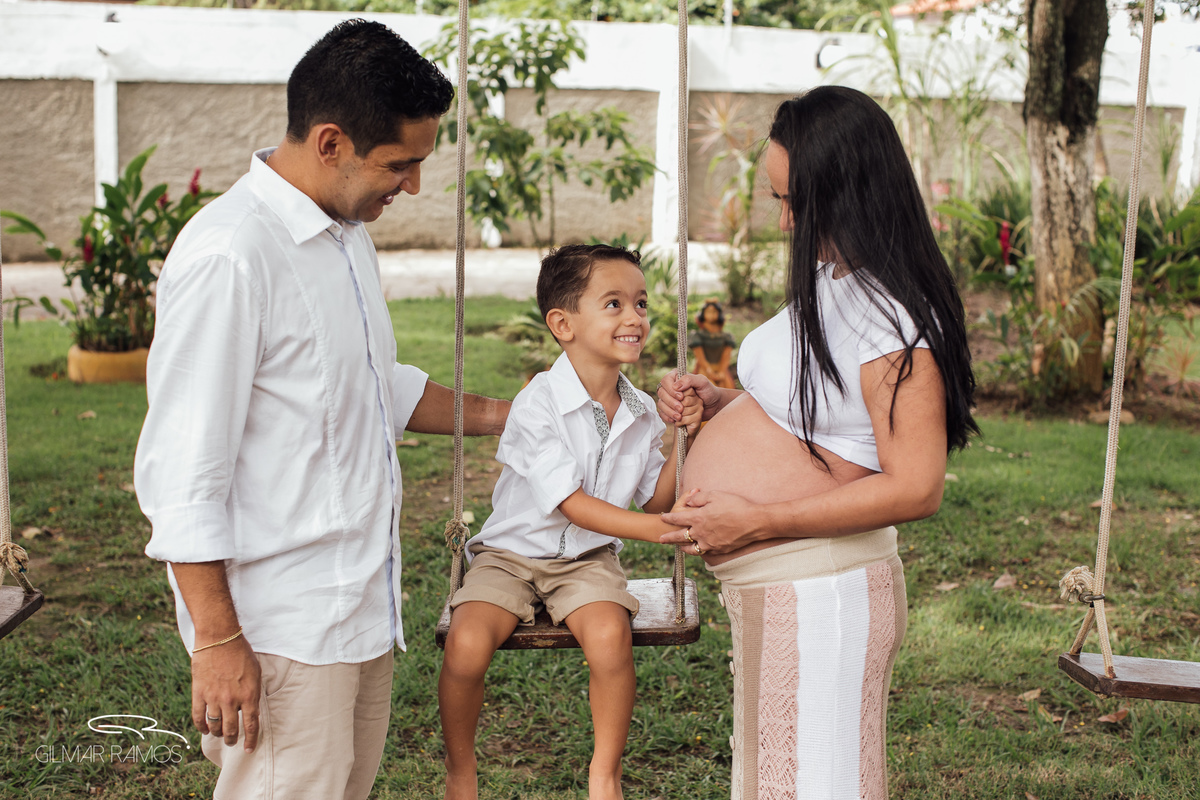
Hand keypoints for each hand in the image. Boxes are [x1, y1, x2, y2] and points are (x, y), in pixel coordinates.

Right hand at [191, 637, 261, 751]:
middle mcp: (232, 700)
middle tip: (232, 742)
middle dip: (232, 739)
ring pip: (214, 726)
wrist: (220, 638)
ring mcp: (214, 697)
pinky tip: (204, 729)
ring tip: (219, 735)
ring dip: (217, 734)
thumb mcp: (256, 673)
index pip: (251, 725)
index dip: (250, 740)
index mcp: (249, 695)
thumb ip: (253, 692)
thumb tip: (251, 708)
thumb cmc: (241, 653)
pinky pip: (198, 717)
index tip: (249, 748)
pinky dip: (201, 726)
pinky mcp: (199, 693)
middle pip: (231, 729)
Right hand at [656, 372, 718, 434]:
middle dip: (670, 402)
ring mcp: (669, 398)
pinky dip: (668, 417)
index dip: (671, 390)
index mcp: (676, 377)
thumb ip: (690, 379)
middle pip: (661, 393)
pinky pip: (663, 413)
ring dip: (669, 411)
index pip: (665, 381)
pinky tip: (675, 420)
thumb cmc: (708, 391)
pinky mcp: (670, 409)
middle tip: (681, 409)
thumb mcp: (702, 382)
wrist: (713, 405)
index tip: (681, 397)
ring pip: (661, 404)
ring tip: (679, 417)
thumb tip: (676, 386)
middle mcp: (671, 387)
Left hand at [659, 490, 755, 555]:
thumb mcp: (715, 495)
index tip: (662, 517)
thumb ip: (699, 498)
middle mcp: (701, 533)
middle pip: (679, 537)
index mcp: (698, 518)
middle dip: (668, 538)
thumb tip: (688, 502)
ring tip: (678, 547)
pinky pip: (704, 552)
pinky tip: (697, 549)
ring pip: (691, 548)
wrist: (754, 522)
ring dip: (682, 547)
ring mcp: (710, 543)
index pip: (678, 518)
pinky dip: (698, 551)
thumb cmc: (736, 505)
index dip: (668, 518)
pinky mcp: (719, 549)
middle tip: (660, 539)